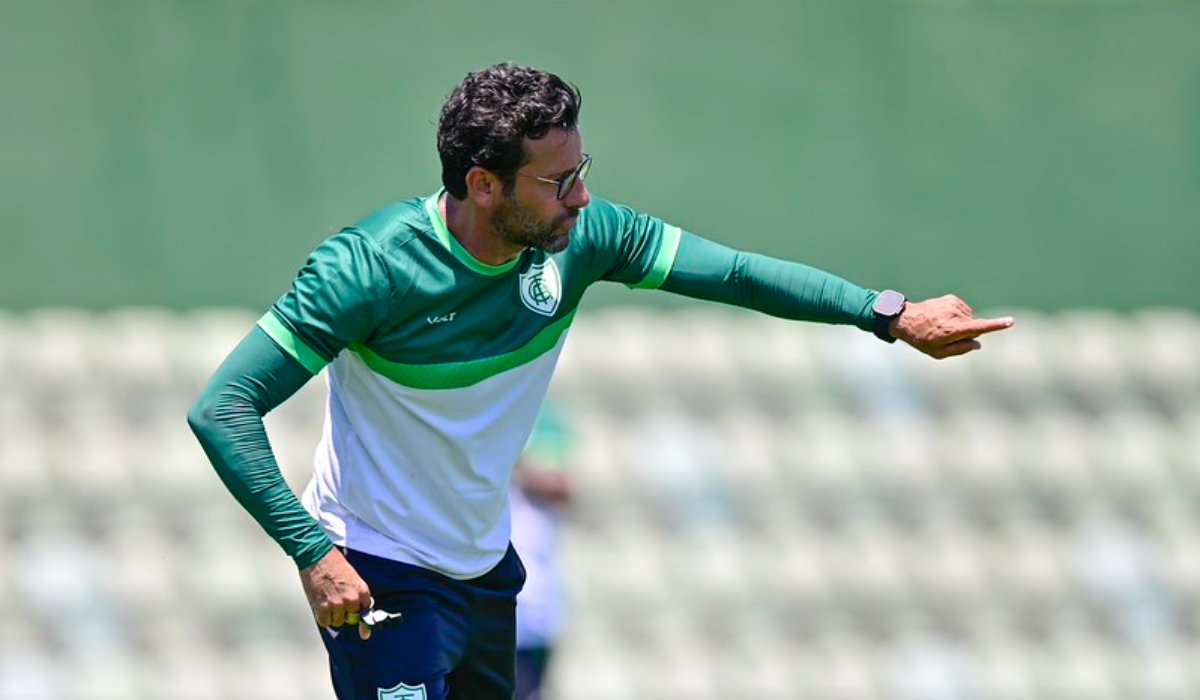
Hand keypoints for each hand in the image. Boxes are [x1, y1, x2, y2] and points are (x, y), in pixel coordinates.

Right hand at [299, 547, 372, 638]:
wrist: (317, 555)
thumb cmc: (334, 563)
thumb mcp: (352, 576)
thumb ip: (356, 593)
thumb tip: (357, 609)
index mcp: (361, 590)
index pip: (366, 612)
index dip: (363, 621)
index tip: (365, 633)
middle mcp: (351, 599)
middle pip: (351, 619)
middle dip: (345, 615)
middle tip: (336, 604)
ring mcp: (337, 604)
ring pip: (337, 622)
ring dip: (332, 616)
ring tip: (327, 601)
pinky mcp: (322, 607)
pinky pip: (325, 622)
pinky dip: (322, 617)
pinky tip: (320, 606)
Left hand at [890, 294, 1013, 358]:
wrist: (906, 319)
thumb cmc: (922, 339)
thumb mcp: (938, 352)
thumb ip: (960, 349)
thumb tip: (977, 343)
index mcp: (952, 330)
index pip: (978, 327)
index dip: (995, 325)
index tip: (1010, 321)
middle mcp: (955, 315)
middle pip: (974, 327)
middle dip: (966, 333)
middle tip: (946, 336)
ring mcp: (954, 305)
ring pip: (970, 318)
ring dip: (961, 324)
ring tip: (942, 326)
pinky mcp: (952, 298)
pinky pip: (964, 311)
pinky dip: (958, 316)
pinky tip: (943, 318)